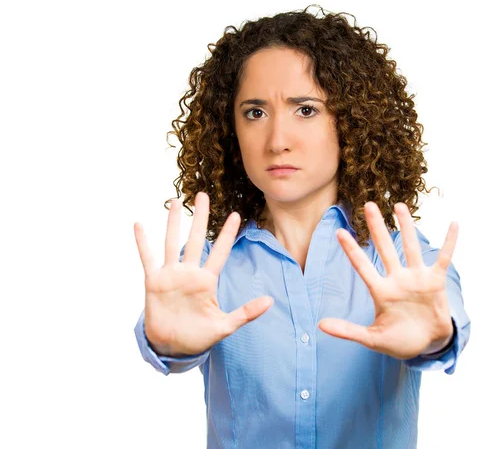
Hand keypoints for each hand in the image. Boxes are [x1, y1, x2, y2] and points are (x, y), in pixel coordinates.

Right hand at [134, 192, 273, 356]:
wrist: (173, 348)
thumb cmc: (199, 337)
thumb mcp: (225, 326)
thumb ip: (246, 312)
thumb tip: (270, 301)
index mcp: (207, 281)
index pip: (220, 252)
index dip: (228, 234)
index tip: (236, 215)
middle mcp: (190, 273)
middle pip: (197, 239)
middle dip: (200, 217)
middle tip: (202, 195)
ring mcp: (171, 275)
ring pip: (172, 242)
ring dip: (173, 223)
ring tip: (174, 202)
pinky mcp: (154, 282)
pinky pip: (147, 258)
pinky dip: (143, 242)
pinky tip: (139, 225)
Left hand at [318, 202, 457, 359]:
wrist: (428, 345)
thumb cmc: (399, 341)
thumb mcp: (372, 338)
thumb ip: (348, 331)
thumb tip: (320, 325)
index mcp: (380, 291)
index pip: (362, 266)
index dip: (352, 250)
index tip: (339, 232)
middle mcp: (397, 279)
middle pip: (384, 248)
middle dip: (377, 227)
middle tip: (368, 205)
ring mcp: (416, 278)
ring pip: (410, 247)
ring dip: (406, 227)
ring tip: (399, 206)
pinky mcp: (436, 281)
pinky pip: (444, 258)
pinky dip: (449, 242)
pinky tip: (453, 224)